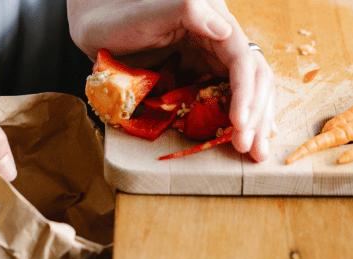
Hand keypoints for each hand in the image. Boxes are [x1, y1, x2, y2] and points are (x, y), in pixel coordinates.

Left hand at [68, 0, 275, 161]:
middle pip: (253, 77)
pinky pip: (228, 96)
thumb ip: (187, 10)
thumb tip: (225, 30)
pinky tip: (249, 134)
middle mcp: (219, 39)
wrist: (97, 29)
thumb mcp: (149, 12)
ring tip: (256, 151)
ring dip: (255, 121)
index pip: (242, 59)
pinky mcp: (200, 75)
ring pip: (247, 89)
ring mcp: (210, 58)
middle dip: (256, 113)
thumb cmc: (118, 18)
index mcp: (213, 21)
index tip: (239, 123)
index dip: (246, 92)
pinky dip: (241, 116)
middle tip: (250, 148)